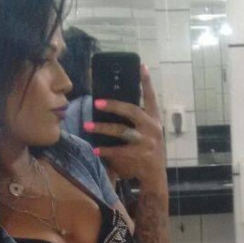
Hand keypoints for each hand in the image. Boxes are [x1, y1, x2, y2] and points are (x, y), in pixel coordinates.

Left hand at [83, 65, 166, 184]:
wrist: (156, 177)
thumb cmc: (148, 151)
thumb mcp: (150, 133)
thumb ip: (139, 120)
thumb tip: (114, 105)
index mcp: (155, 119)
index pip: (151, 98)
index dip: (147, 82)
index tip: (141, 65)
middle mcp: (152, 129)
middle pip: (132, 111)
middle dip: (114, 106)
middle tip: (97, 102)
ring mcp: (146, 143)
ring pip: (121, 131)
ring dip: (102, 128)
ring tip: (87, 125)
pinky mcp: (139, 156)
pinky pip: (118, 151)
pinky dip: (105, 150)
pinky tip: (94, 149)